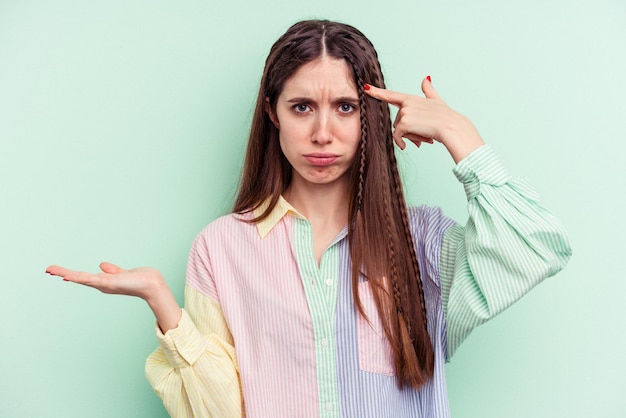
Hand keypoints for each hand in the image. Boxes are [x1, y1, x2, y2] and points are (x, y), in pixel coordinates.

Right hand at [46, 262, 162, 299]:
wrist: (150, 284)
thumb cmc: (139, 279)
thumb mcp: (122, 273)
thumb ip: (112, 270)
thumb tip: (102, 265)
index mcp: (104, 282)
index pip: (84, 277)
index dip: (72, 275)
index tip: (60, 273)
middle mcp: (101, 284)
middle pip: (79, 278)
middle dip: (63, 274)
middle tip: (48, 270)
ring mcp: (102, 284)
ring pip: (80, 278)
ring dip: (65, 273)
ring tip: (51, 270)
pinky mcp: (106, 282)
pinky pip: (88, 279)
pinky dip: (76, 277)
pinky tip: (66, 276)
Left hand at [365, 76, 484, 162]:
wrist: (451, 127)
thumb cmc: (446, 117)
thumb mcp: (436, 101)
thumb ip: (428, 91)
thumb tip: (426, 78)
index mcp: (411, 98)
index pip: (391, 95)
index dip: (377, 92)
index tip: (365, 88)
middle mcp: (406, 103)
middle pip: (397, 122)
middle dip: (407, 131)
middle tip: (422, 134)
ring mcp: (405, 112)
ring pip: (398, 130)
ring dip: (408, 137)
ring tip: (423, 137)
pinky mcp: (404, 122)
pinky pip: (397, 136)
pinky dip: (401, 143)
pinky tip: (407, 146)